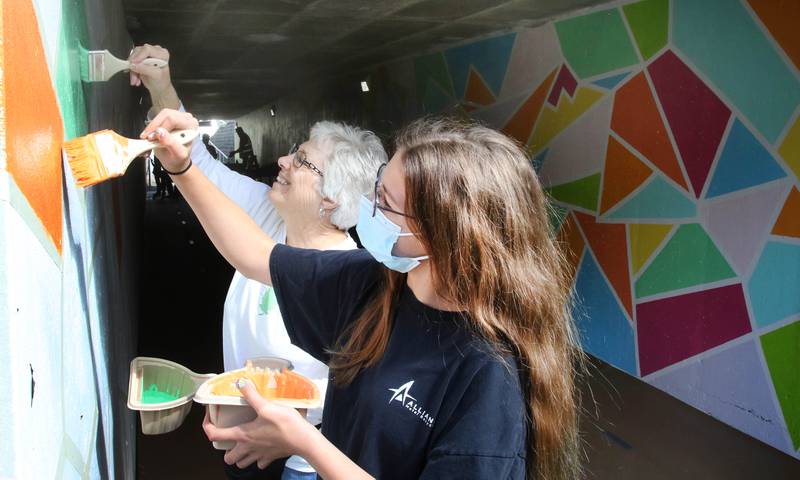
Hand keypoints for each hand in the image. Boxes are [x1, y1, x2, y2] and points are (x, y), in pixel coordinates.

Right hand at [128, 44, 170, 91]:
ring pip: (133, 57)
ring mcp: (146, 54)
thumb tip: (134, 65)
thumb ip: (145, 69)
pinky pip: (131, 61)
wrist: (159, 88)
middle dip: (135, 65)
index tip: (133, 63)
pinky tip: (135, 78)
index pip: (148, 49)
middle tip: (135, 75)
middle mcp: (154, 51)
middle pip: (138, 52)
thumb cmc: (161, 82)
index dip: (139, 56)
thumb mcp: (156, 76)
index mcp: (162, 54)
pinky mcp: (140, 58)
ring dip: (132, 70)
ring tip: (136, 80)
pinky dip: (131, 71)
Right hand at [140, 108, 197, 171]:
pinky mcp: (168, 119)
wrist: (175, 161)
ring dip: (151, 127)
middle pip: (165, 115)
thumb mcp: (177, 155)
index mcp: (191, 126)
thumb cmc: (178, 158)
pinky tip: (149, 136)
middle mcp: (186, 119)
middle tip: (146, 138)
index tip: (151, 138)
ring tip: (148, 139)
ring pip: (159, 115)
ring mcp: (177, 117)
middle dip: (153, 126)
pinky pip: (156, 119)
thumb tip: (160, 132)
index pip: (172, 120)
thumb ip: (170, 143)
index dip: (159, 127)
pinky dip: (150, 128)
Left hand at [203, 379, 317, 469]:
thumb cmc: (285, 425)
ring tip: (244, 444)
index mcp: (243, 435)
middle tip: (231, 437)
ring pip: (242, 463)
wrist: (303, 440)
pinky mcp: (270, 458)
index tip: (210, 417)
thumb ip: (252, 395)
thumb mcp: (267, 406)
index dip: (207, 426)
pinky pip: (259, 462)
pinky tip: (261, 448)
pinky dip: (257, 458)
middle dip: (226, 450)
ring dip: (240, 456)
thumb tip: (241, 383)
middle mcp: (248, 448)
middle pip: (228, 457)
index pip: (215, 435)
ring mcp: (259, 455)